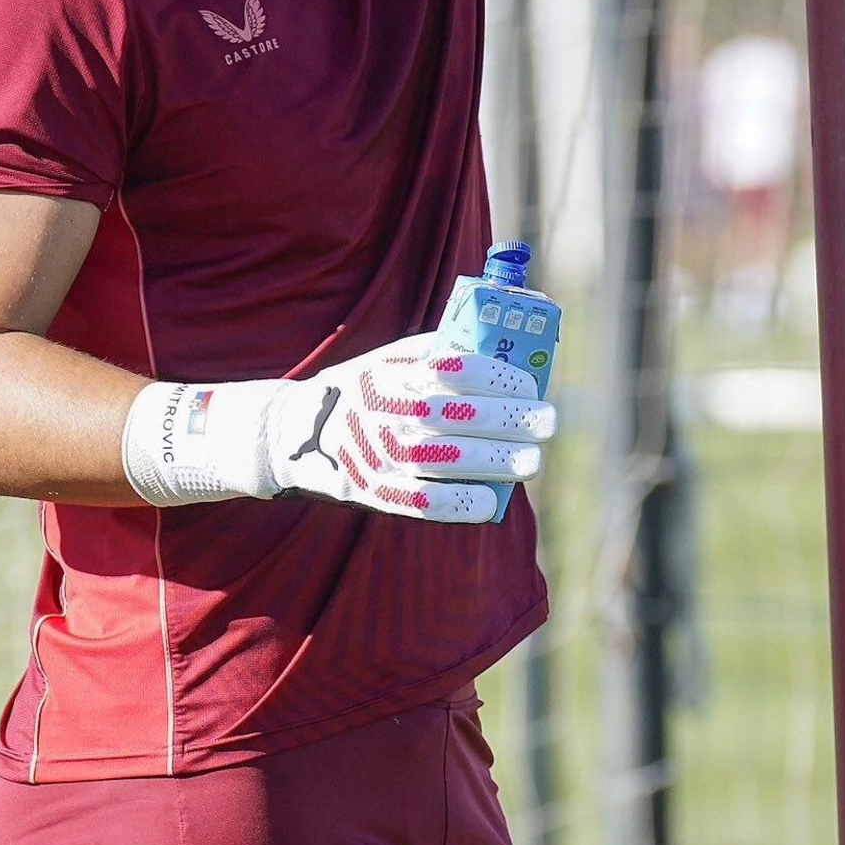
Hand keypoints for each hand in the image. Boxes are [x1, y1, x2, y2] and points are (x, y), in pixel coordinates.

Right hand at [122, 332, 556, 522]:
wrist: (297, 434)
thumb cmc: (367, 388)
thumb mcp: (393, 358)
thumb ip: (441, 350)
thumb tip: (505, 340)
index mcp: (388, 371)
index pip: (449, 370)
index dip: (495, 377)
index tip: (531, 384)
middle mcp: (378, 411)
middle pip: (450, 416)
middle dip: (505, 420)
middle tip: (546, 422)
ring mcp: (372, 454)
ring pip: (439, 460)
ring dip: (491, 462)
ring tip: (530, 460)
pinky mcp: (372, 493)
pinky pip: (418, 503)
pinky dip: (457, 504)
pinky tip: (491, 500)